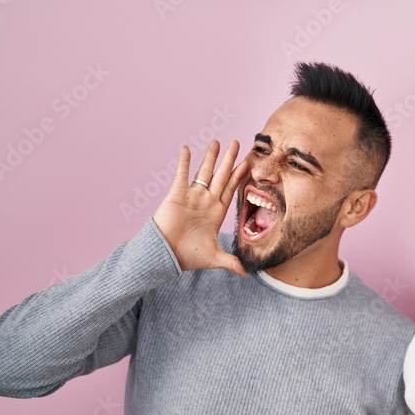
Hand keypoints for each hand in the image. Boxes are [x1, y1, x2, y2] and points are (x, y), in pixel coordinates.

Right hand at [152, 139, 249, 274]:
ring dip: (210, 156)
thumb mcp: (214, 258)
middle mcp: (207, 201)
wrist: (166, 255)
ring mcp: (192, 196)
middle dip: (230, 159)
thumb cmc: (189, 256)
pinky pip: (182, 174)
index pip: (231, 189)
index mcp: (218, 212)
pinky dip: (184, 161)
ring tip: (216, 141)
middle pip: (221, 175)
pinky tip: (186, 148)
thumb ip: (231, 262)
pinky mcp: (177, 194)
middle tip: (238, 142)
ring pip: (204, 172)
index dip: (240, 176)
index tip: (248, 163)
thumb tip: (246, 273)